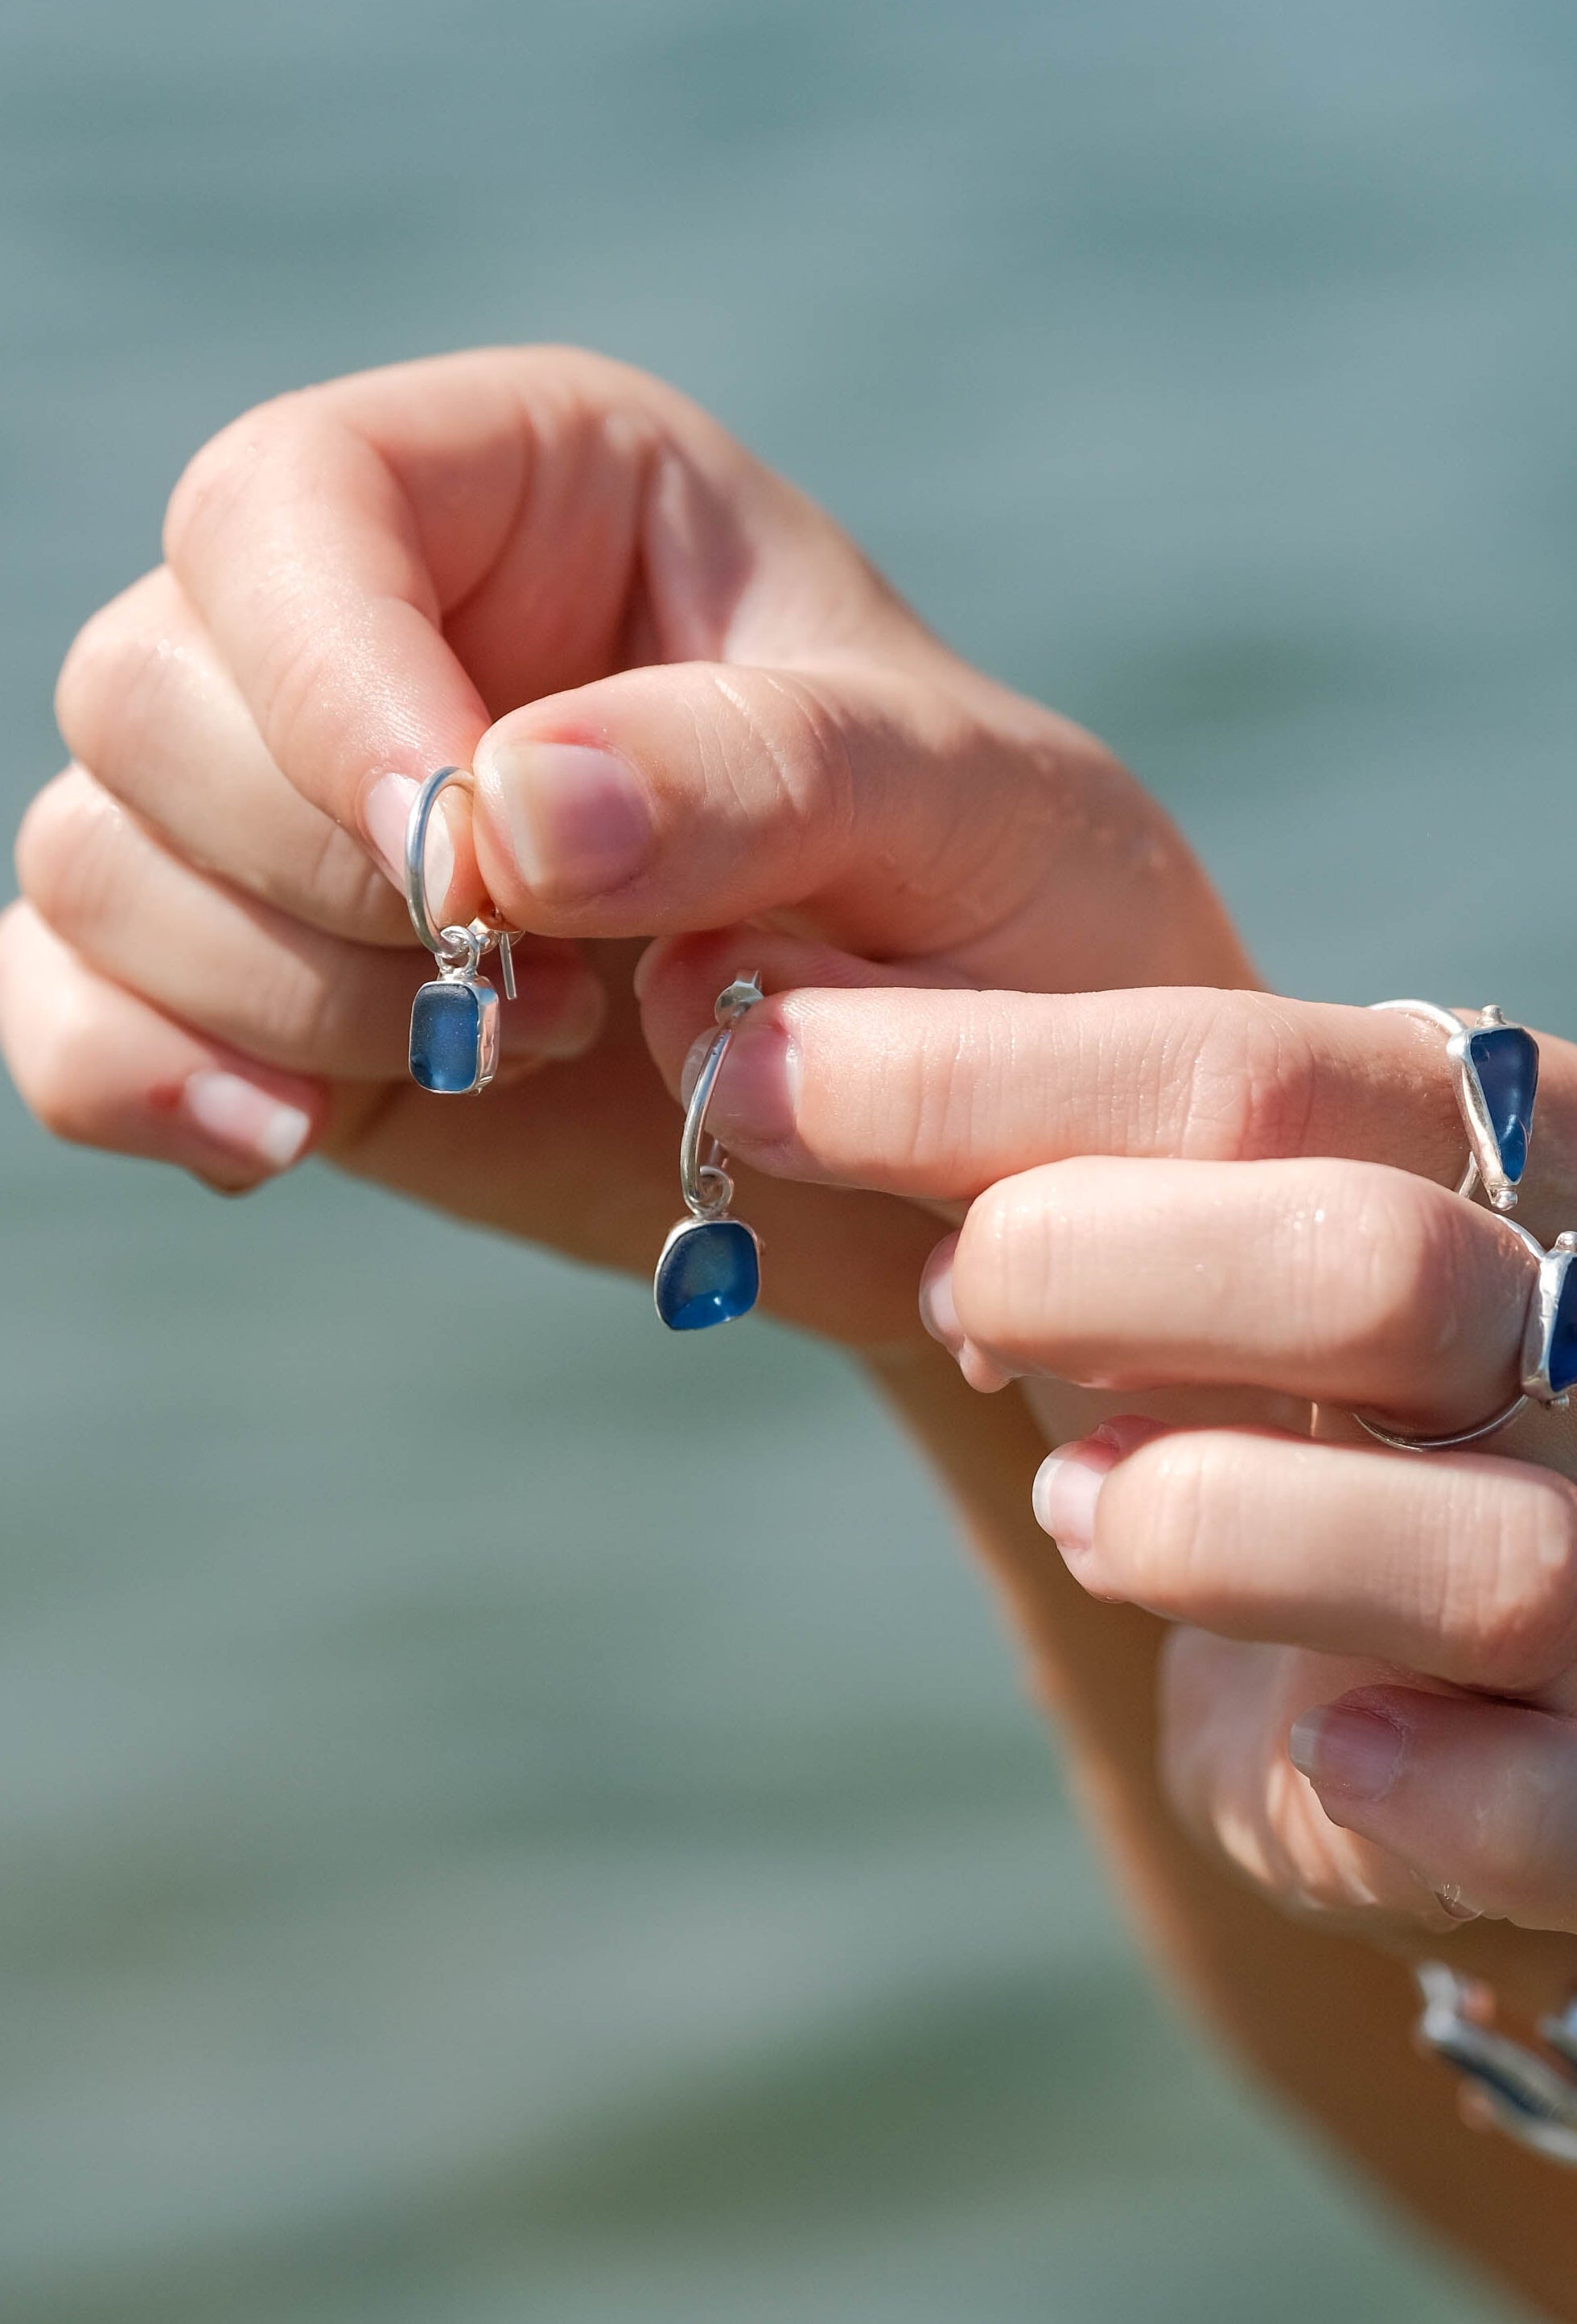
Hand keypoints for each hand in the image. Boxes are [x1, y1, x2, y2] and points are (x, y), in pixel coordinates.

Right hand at [0, 346, 1248, 1346]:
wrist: (972, 1117)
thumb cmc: (1004, 905)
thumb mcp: (959, 808)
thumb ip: (757, 773)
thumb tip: (506, 812)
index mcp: (534, 485)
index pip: (293, 501)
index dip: (325, 678)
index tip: (462, 863)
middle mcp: (379, 626)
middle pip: (150, 682)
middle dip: (321, 875)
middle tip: (532, 991)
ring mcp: (297, 817)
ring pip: (95, 855)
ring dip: (273, 992)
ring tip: (501, 1054)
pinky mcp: (264, 986)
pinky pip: (68, 1009)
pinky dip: (140, 1083)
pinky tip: (289, 1145)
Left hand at [637, 948, 1576, 1943]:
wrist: (1476, 1669)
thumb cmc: (1290, 1406)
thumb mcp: (1183, 1238)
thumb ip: (1015, 1134)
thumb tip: (744, 1015)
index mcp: (1517, 1150)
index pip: (1255, 1074)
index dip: (979, 1076)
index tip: (755, 1074)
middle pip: (1374, 1268)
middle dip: (1087, 1273)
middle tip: (949, 1301)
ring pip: (1483, 1549)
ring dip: (1214, 1531)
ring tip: (1088, 1510)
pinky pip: (1544, 1804)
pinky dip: (1415, 1789)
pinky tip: (1329, 1753)